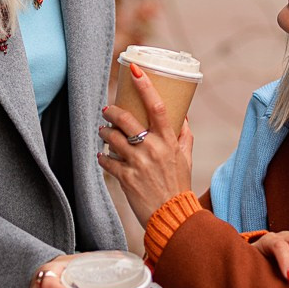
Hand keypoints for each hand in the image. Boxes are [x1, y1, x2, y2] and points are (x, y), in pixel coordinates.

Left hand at [98, 64, 192, 226]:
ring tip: (103, 131)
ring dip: (104, 132)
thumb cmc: (179, 185)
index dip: (145, 86)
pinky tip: (102, 155)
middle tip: (108, 110)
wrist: (173, 217)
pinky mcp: (126, 178)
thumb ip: (184, 136)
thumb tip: (183, 115)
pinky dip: (102, 156)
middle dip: (113, 111)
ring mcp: (138, 163)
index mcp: (169, 141)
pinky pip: (107, 161)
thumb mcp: (186, 158)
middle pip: (127, 119)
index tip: (134, 71)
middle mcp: (153, 149)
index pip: (158, 106)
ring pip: (113, 138)